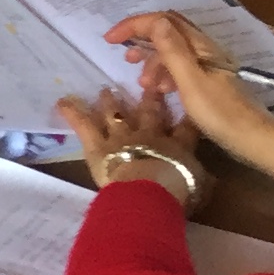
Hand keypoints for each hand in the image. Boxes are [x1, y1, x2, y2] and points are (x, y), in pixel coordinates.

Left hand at [54, 65, 204, 200]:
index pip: (185, 127)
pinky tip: (63, 102)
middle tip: (147, 83)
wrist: (148, 190)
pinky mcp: (98, 144)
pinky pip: (83, 125)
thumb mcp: (199, 187)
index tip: (186, 102)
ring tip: (106, 90)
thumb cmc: (177, 191)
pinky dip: (73, 113)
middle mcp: (149, 134)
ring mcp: (121, 136)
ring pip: (116, 114)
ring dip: (111, 102)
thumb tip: (210, 180)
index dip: (186, 116)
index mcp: (177, 146)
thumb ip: (203, 180)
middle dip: (150, 98)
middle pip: (150, 112)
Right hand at [95, 10, 273, 197]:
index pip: (162, 21)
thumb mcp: (190, 81)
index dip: (134, 25)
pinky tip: (161, 92)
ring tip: (143, 84)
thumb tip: (155, 21)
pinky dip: (165, 74)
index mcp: (199, 45)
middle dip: (142, 39)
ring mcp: (208, 65)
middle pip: (168, 31)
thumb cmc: (219, 112)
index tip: (111, 40)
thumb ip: (172, 50)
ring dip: (153, 61)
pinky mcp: (210, 81)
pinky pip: (181, 68)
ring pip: (173, 51)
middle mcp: (204, 49)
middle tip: (124, 57)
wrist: (253, 138)